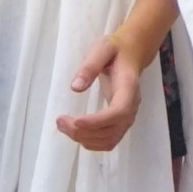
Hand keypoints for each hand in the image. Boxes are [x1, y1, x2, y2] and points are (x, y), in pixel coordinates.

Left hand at [58, 29, 154, 153]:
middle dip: (84, 131)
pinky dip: (91, 143)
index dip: (98, 121)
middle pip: (112, 130)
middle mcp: (132, 107)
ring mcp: (128, 117)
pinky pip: (109, 141)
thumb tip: (75, 88)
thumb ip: (90, 66)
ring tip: (63, 126)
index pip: (119, 112)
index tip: (76, 121)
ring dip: (84, 138)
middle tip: (60, 121)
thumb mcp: (103, 49)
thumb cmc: (116, 51)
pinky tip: (76, 132)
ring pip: (109, 139)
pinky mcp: (121, 122)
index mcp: (129, 88)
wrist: (132, 55)